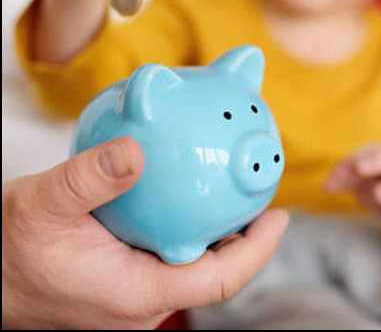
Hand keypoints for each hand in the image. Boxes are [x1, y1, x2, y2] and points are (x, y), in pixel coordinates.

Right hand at [2, 137, 288, 329]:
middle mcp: (142, 302)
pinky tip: (186, 197)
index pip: (217, 280)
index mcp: (134, 294)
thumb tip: (135, 152)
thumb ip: (88, 179)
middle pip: (213, 272)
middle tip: (262, 197)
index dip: (257, 250)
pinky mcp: (125, 281)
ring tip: (232, 193)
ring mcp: (134, 294)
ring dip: (218, 233)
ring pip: (193, 265)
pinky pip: (170, 255)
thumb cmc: (8, 248)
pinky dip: (188, 227)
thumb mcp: (41, 204)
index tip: (280, 216)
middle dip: (246, 239)